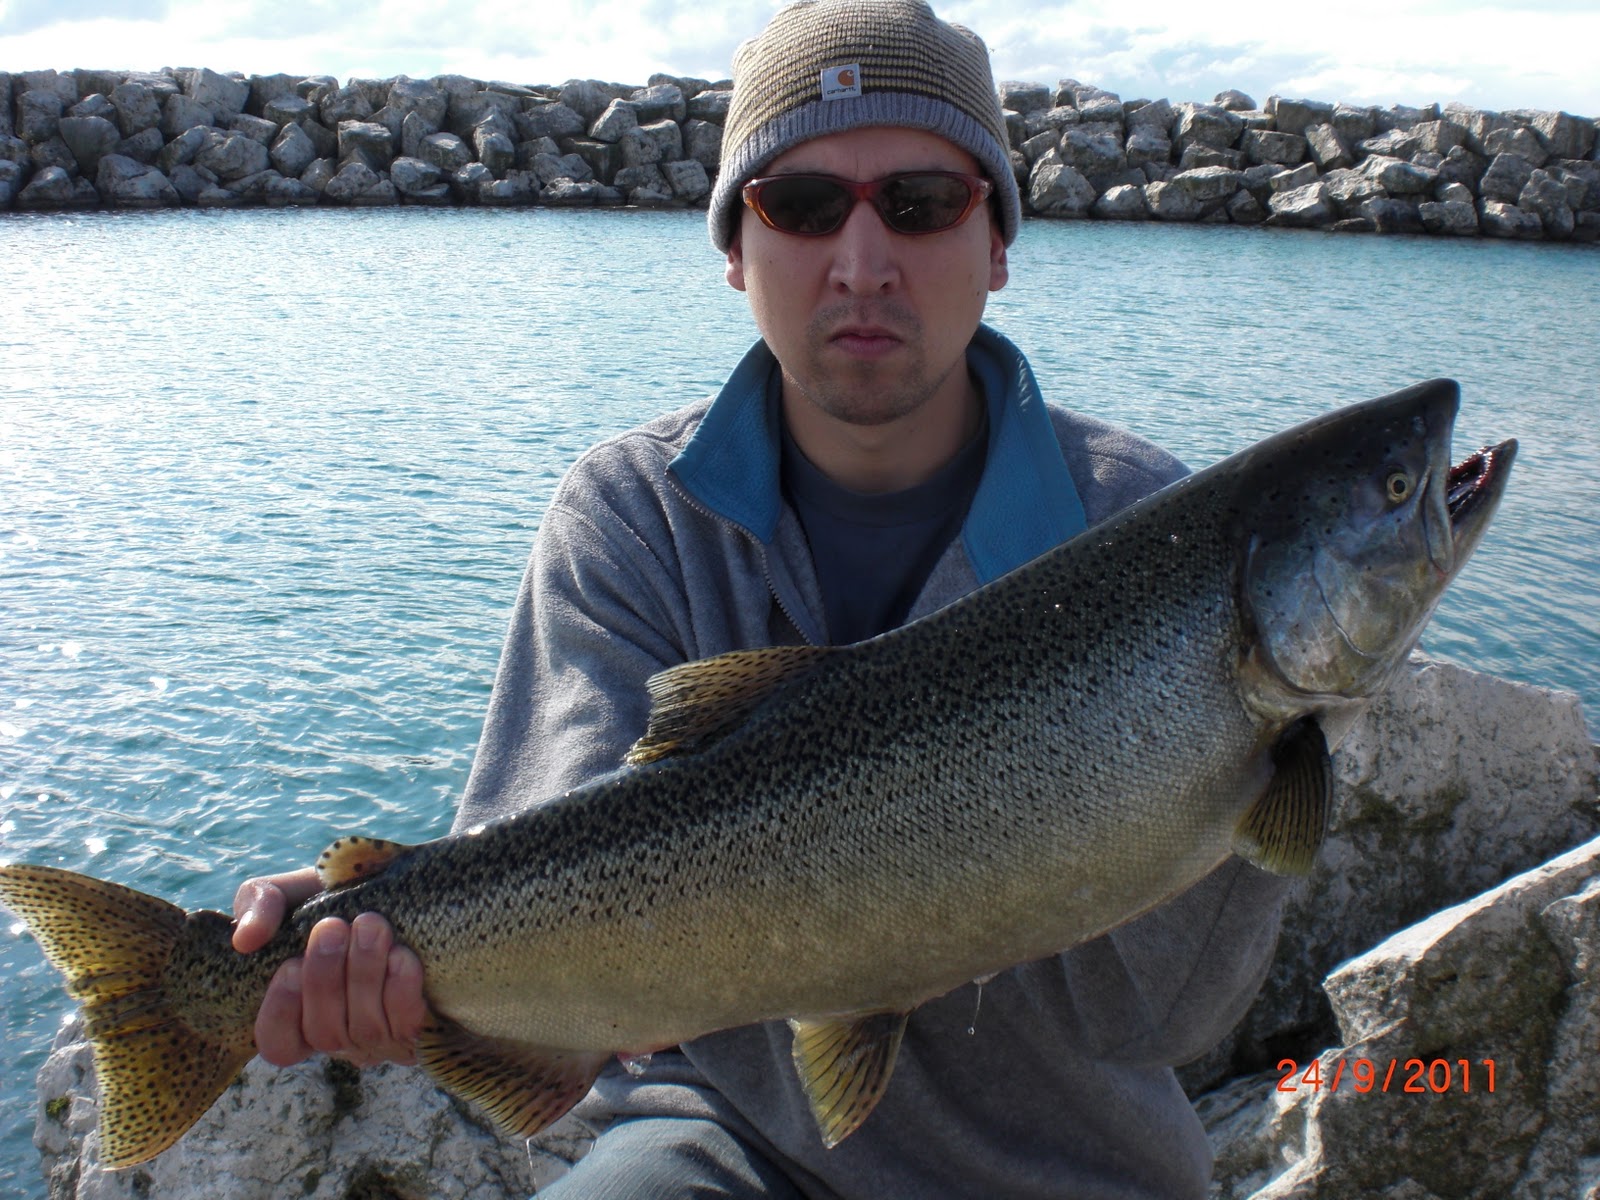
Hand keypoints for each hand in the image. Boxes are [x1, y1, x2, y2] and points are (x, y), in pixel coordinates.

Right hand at [232, 868, 426, 1067]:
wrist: (404, 889)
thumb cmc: (336, 896)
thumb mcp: (292, 892)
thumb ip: (260, 904)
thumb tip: (245, 939)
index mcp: (300, 1013)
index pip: (278, 1044)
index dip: (280, 1012)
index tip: (290, 965)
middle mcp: (338, 1033)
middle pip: (324, 1033)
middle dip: (326, 979)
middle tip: (333, 927)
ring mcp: (379, 1036)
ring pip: (365, 1027)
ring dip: (365, 974)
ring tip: (371, 926)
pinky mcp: (419, 1027)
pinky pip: (407, 1024)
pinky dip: (402, 990)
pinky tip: (402, 955)